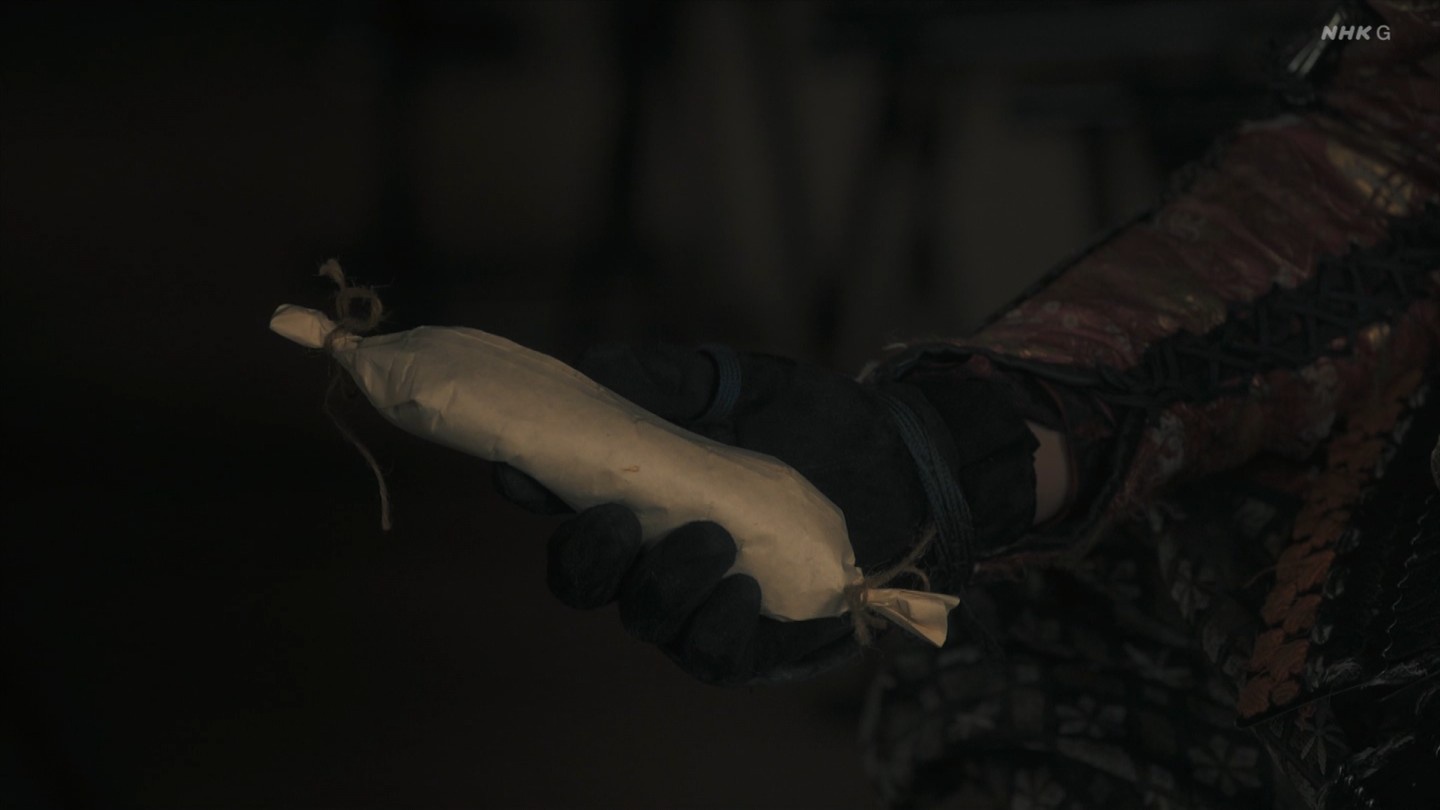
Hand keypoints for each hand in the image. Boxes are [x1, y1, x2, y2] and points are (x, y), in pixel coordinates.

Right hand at [496, 343, 1038, 683]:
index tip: (524, 472)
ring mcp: (695, 603)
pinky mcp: (745, 644)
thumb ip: (670, 379)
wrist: (904, 469)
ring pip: (644, 617)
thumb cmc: (812, 423)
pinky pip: (709, 654)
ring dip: (664, 584)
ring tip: (711, 538)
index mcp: (633, 491)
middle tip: (619, 520)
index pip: (558, 501)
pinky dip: (717, 625)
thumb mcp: (743, 386)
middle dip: (588, 557)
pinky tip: (743, 588)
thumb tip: (594, 365)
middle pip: (583, 578)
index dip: (531, 490)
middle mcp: (650, 554)